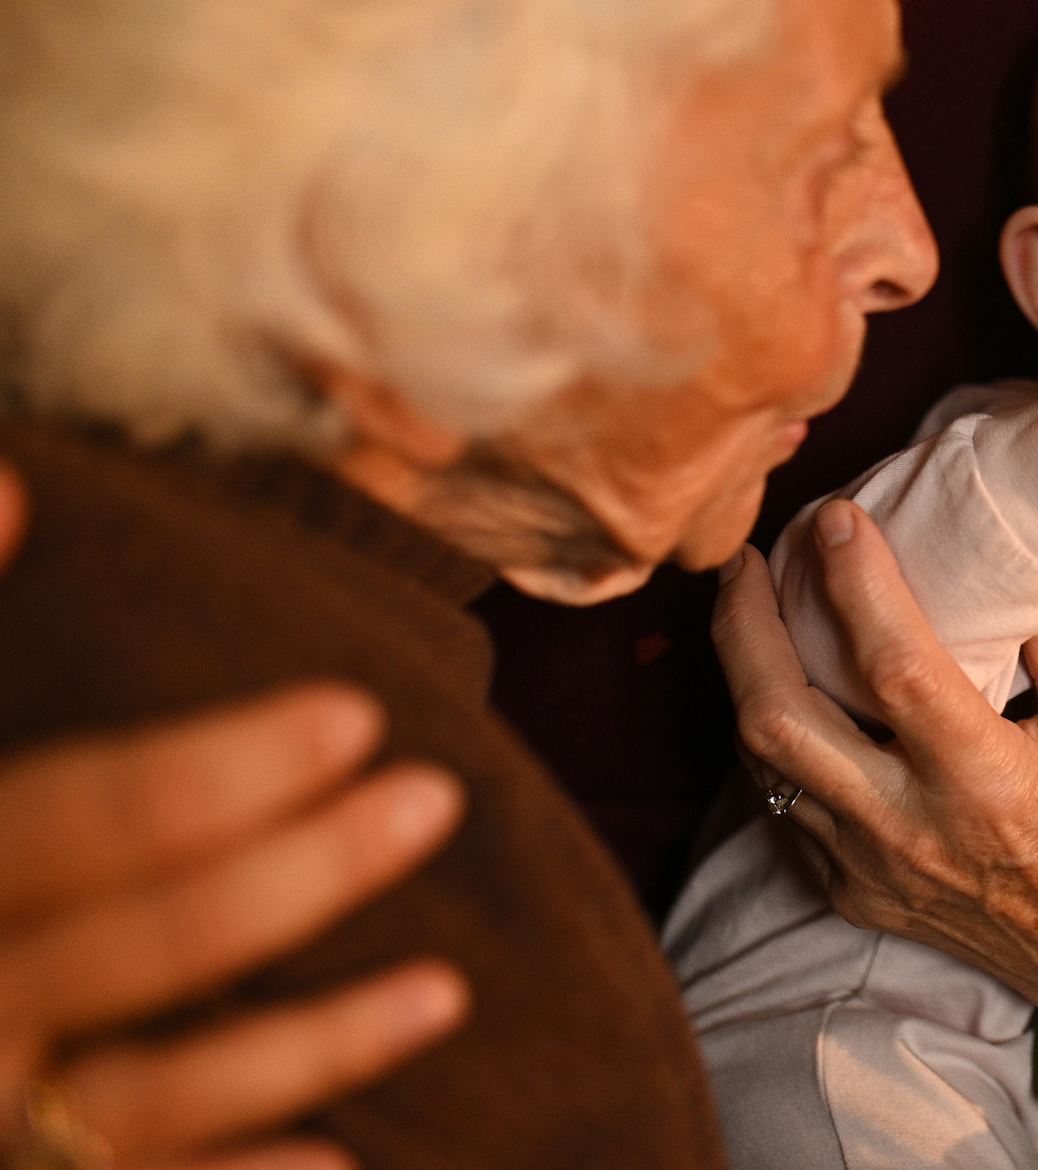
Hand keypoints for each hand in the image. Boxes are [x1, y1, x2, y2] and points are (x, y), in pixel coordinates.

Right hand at [0, 469, 466, 1169]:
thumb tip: (21, 483)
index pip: (73, 821)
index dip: (211, 775)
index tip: (353, 713)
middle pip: (138, 945)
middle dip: (295, 878)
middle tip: (435, 800)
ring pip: (151, 1095)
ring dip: (308, 1049)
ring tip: (448, 990)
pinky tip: (343, 1161)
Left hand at [716, 500, 1037, 1045]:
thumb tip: (1027, 545)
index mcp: (985, 784)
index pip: (895, 667)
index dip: (856, 584)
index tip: (838, 517)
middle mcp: (910, 830)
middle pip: (780, 720)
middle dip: (745, 627)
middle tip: (749, 559)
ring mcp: (870, 869)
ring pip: (764, 764)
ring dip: (743, 677)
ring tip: (750, 606)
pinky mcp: (852, 892)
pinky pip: (784, 807)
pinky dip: (771, 739)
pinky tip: (785, 688)